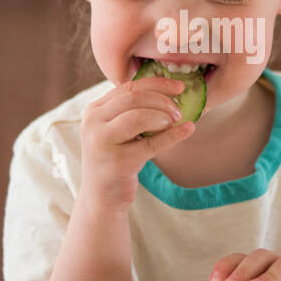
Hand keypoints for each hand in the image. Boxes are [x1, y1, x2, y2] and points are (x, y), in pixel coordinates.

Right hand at [78, 76, 194, 211]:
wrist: (103, 196)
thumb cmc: (116, 158)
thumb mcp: (117, 130)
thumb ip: (131, 110)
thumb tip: (169, 92)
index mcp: (94, 110)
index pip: (127, 87)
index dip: (156, 84)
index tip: (179, 87)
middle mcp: (92, 123)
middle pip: (133, 98)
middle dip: (161, 100)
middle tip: (179, 110)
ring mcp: (102, 143)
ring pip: (138, 117)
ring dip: (163, 116)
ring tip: (176, 121)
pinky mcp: (117, 163)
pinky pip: (151, 144)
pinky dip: (173, 135)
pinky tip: (187, 130)